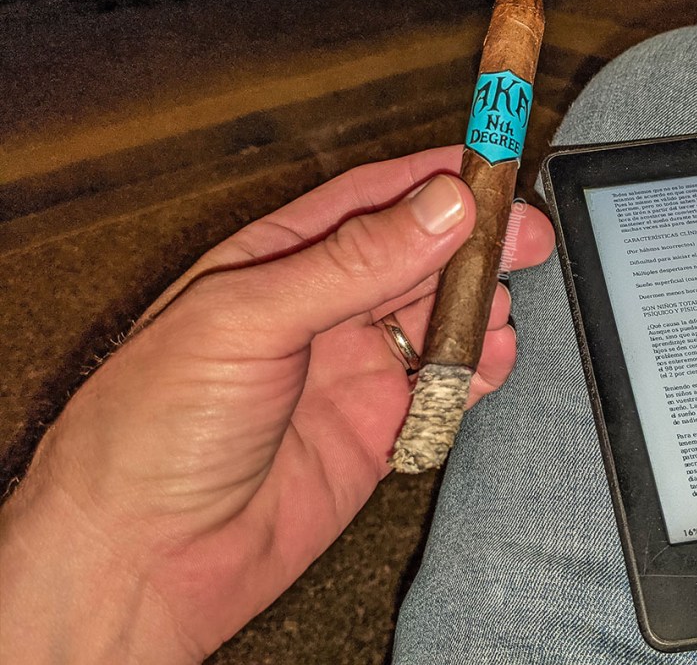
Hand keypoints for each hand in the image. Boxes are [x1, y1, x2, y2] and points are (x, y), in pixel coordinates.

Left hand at [0, 146, 554, 662]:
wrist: (141, 559)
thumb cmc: (150, 430)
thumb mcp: (248, 320)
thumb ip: (352, 263)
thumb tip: (437, 210)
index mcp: (276, 263)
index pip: (371, 201)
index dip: (433, 180)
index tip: (490, 167)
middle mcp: (318, 312)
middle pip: (415, 256)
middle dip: (473, 243)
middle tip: (525, 235)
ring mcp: (349, 371)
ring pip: (437, 320)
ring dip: (477, 308)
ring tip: (500, 305)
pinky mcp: (374, 431)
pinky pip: (443, 389)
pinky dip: (477, 371)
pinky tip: (492, 357)